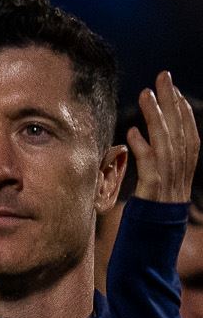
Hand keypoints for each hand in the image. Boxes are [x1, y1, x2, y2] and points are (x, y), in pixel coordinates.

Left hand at [131, 72, 197, 206]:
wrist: (154, 241)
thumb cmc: (154, 210)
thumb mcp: (160, 180)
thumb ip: (157, 157)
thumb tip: (141, 134)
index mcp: (185, 165)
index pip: (187, 129)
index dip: (179, 107)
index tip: (170, 86)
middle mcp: (181, 169)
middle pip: (179, 129)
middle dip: (171, 101)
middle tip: (162, 76)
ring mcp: (168, 179)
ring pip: (165, 142)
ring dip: (156, 116)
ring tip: (144, 94)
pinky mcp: (153, 191)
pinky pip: (149, 166)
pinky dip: (142, 148)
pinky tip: (131, 132)